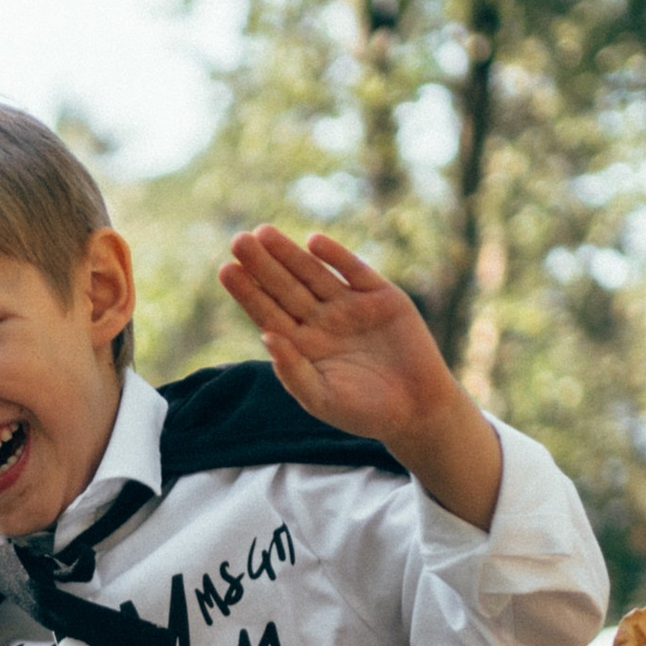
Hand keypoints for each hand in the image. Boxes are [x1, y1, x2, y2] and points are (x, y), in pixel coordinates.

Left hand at [219, 226, 503, 526]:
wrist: (418, 410)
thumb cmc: (364, 412)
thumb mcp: (322, 399)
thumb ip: (293, 372)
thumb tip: (266, 336)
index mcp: (302, 345)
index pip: (267, 312)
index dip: (248, 291)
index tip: (226, 270)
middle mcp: (322, 321)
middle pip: (285, 287)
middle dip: (262, 265)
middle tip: (238, 240)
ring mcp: (351, 307)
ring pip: (314, 274)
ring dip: (290, 254)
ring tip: (264, 233)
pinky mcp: (381, 297)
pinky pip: (354, 271)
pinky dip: (337, 256)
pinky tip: (314, 242)